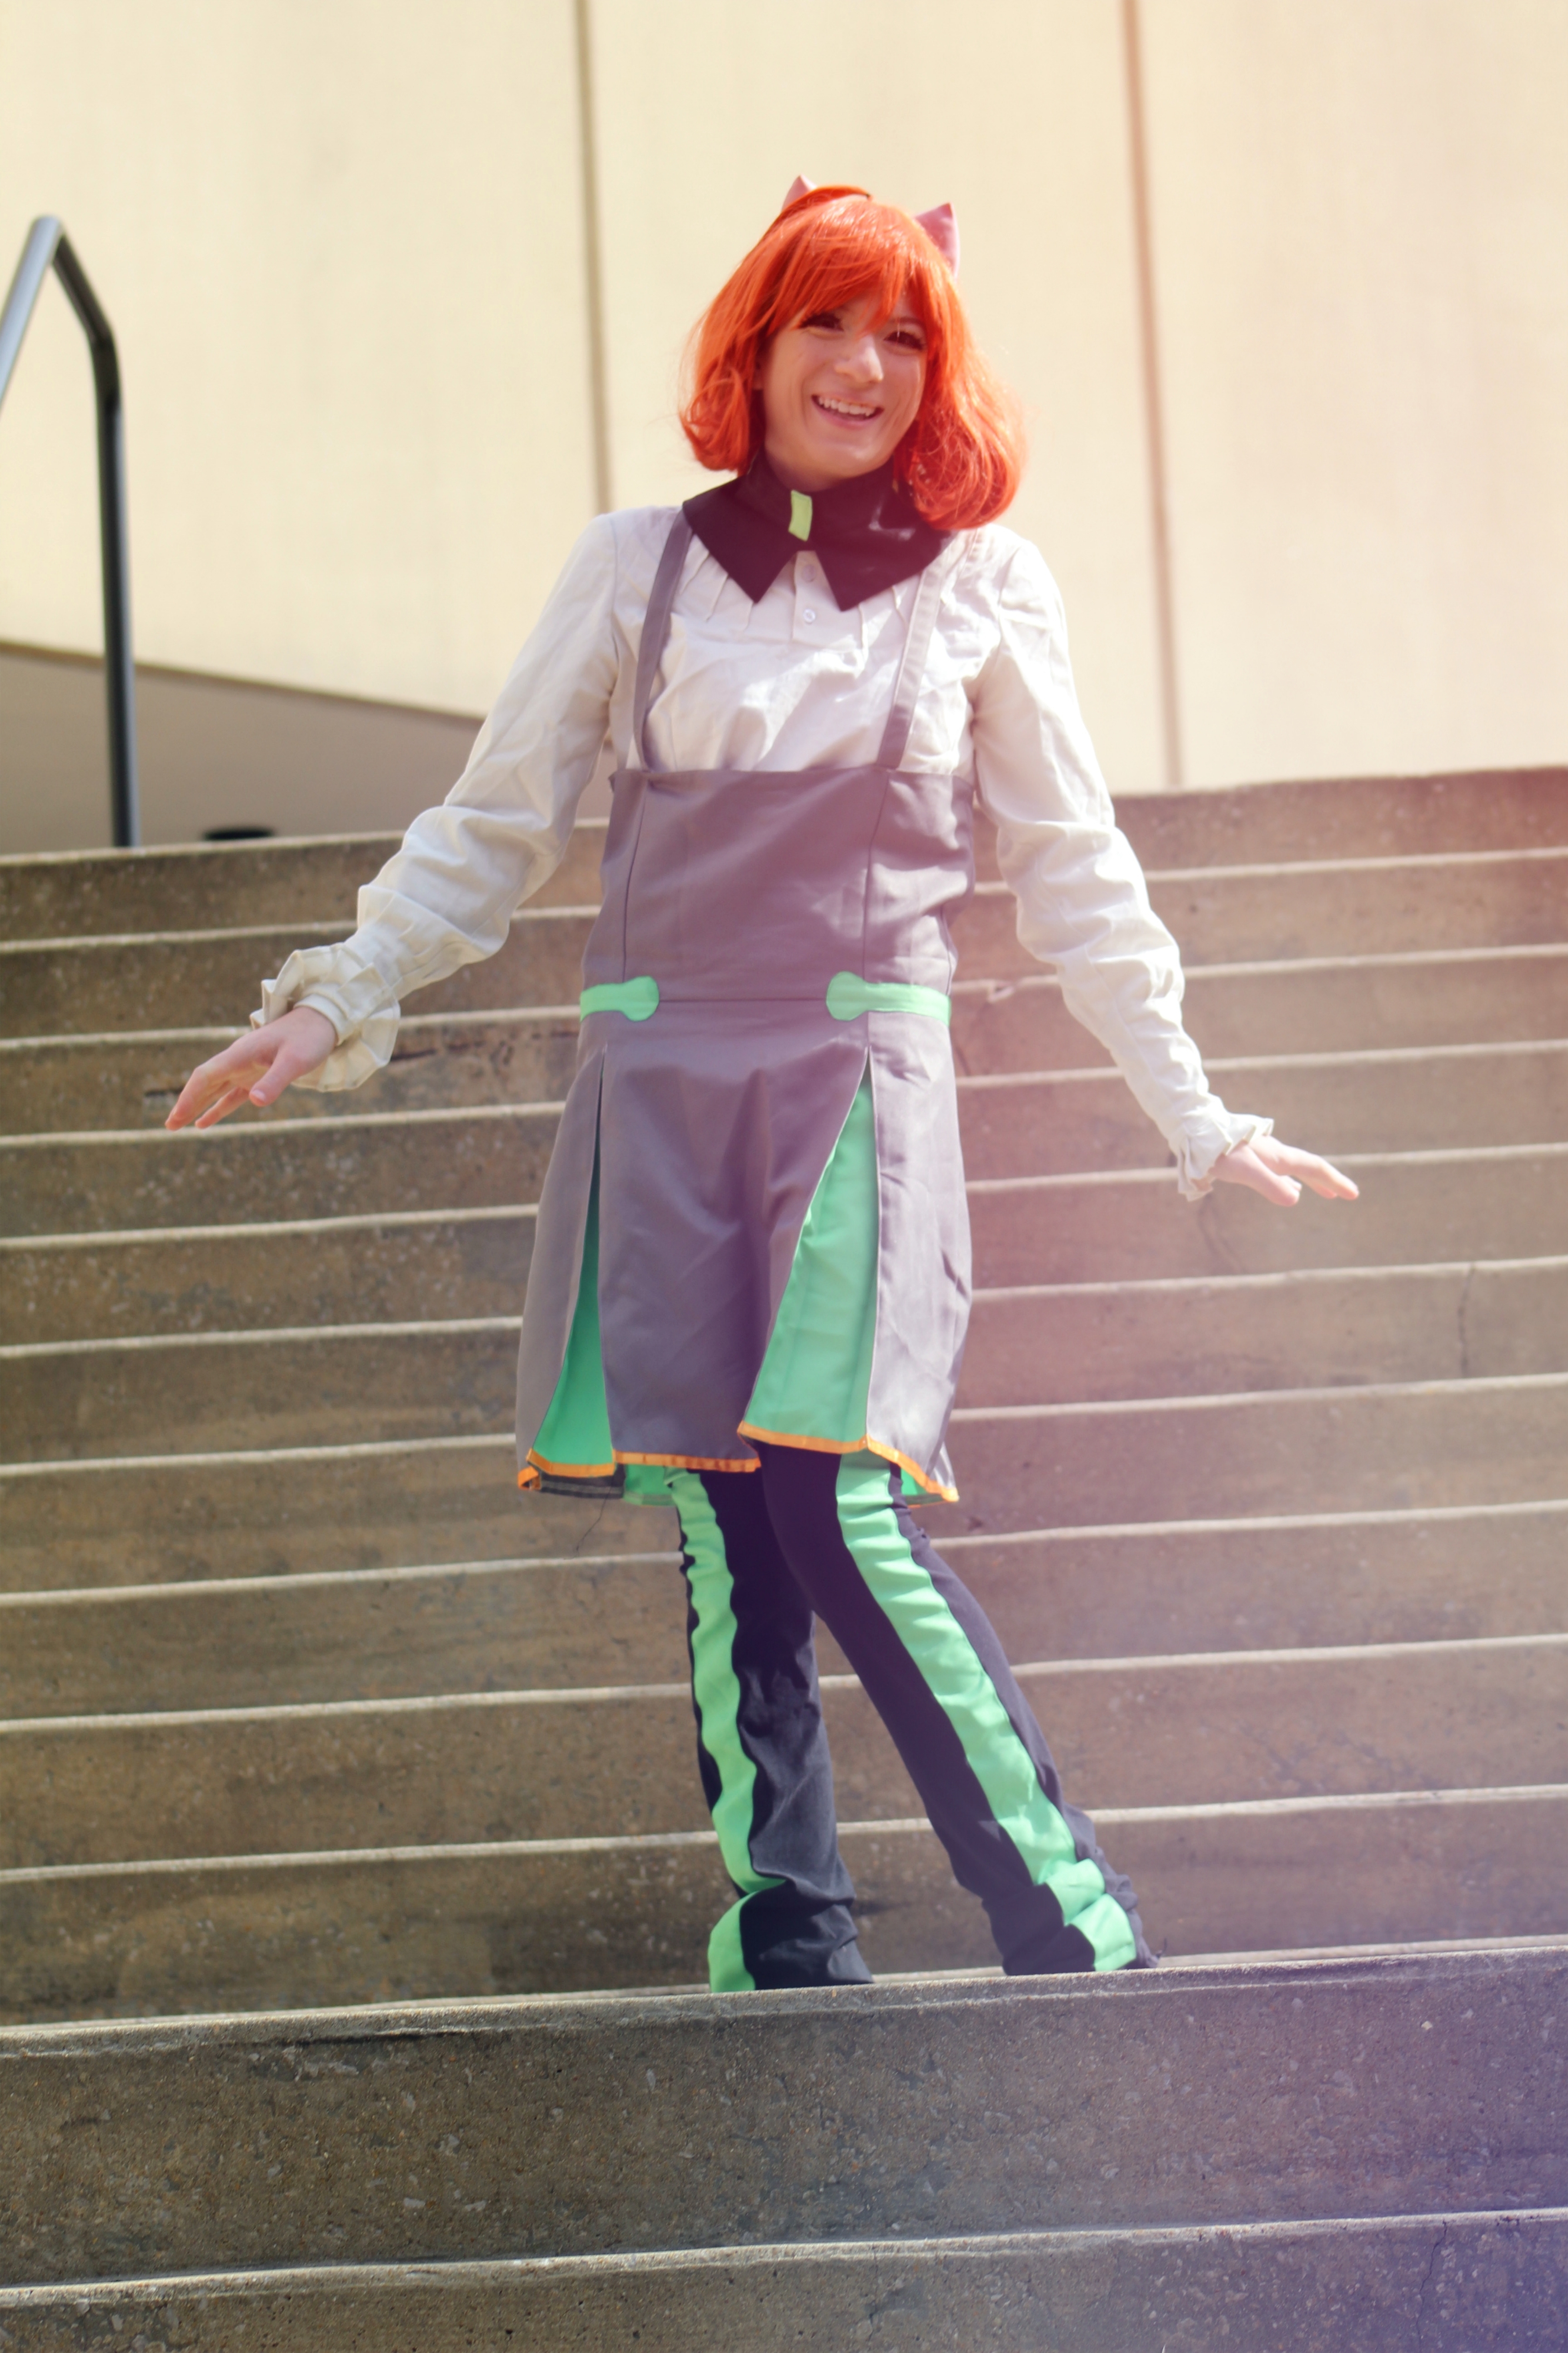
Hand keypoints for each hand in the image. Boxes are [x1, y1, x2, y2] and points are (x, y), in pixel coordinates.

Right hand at [164, 1004, 337, 1130]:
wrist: (321, 1021)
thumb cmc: (309, 1038)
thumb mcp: (295, 1061)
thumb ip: (275, 1081)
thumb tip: (254, 1102)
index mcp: (241, 1054)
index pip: (206, 1076)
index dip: (190, 1096)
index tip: (178, 1116)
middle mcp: (238, 1060)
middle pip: (204, 1083)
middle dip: (187, 1103)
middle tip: (169, 1126)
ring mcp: (245, 1068)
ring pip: (214, 1089)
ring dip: (197, 1105)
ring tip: (179, 1125)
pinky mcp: (256, 1075)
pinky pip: (231, 1094)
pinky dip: (218, 1107)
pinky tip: (205, 1122)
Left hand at [1211, 1134, 1358, 1207]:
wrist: (1196, 1131)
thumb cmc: (1219, 1152)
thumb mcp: (1244, 1170)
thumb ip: (1268, 1184)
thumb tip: (1296, 1198)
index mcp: (1278, 1156)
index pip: (1314, 1168)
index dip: (1334, 1181)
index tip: (1353, 1194)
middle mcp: (1275, 1153)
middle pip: (1309, 1167)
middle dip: (1329, 1181)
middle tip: (1347, 1193)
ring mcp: (1264, 1154)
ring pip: (1294, 1169)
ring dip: (1311, 1181)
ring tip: (1323, 1192)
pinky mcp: (1251, 1157)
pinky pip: (1279, 1170)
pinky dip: (1290, 1180)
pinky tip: (1288, 1187)